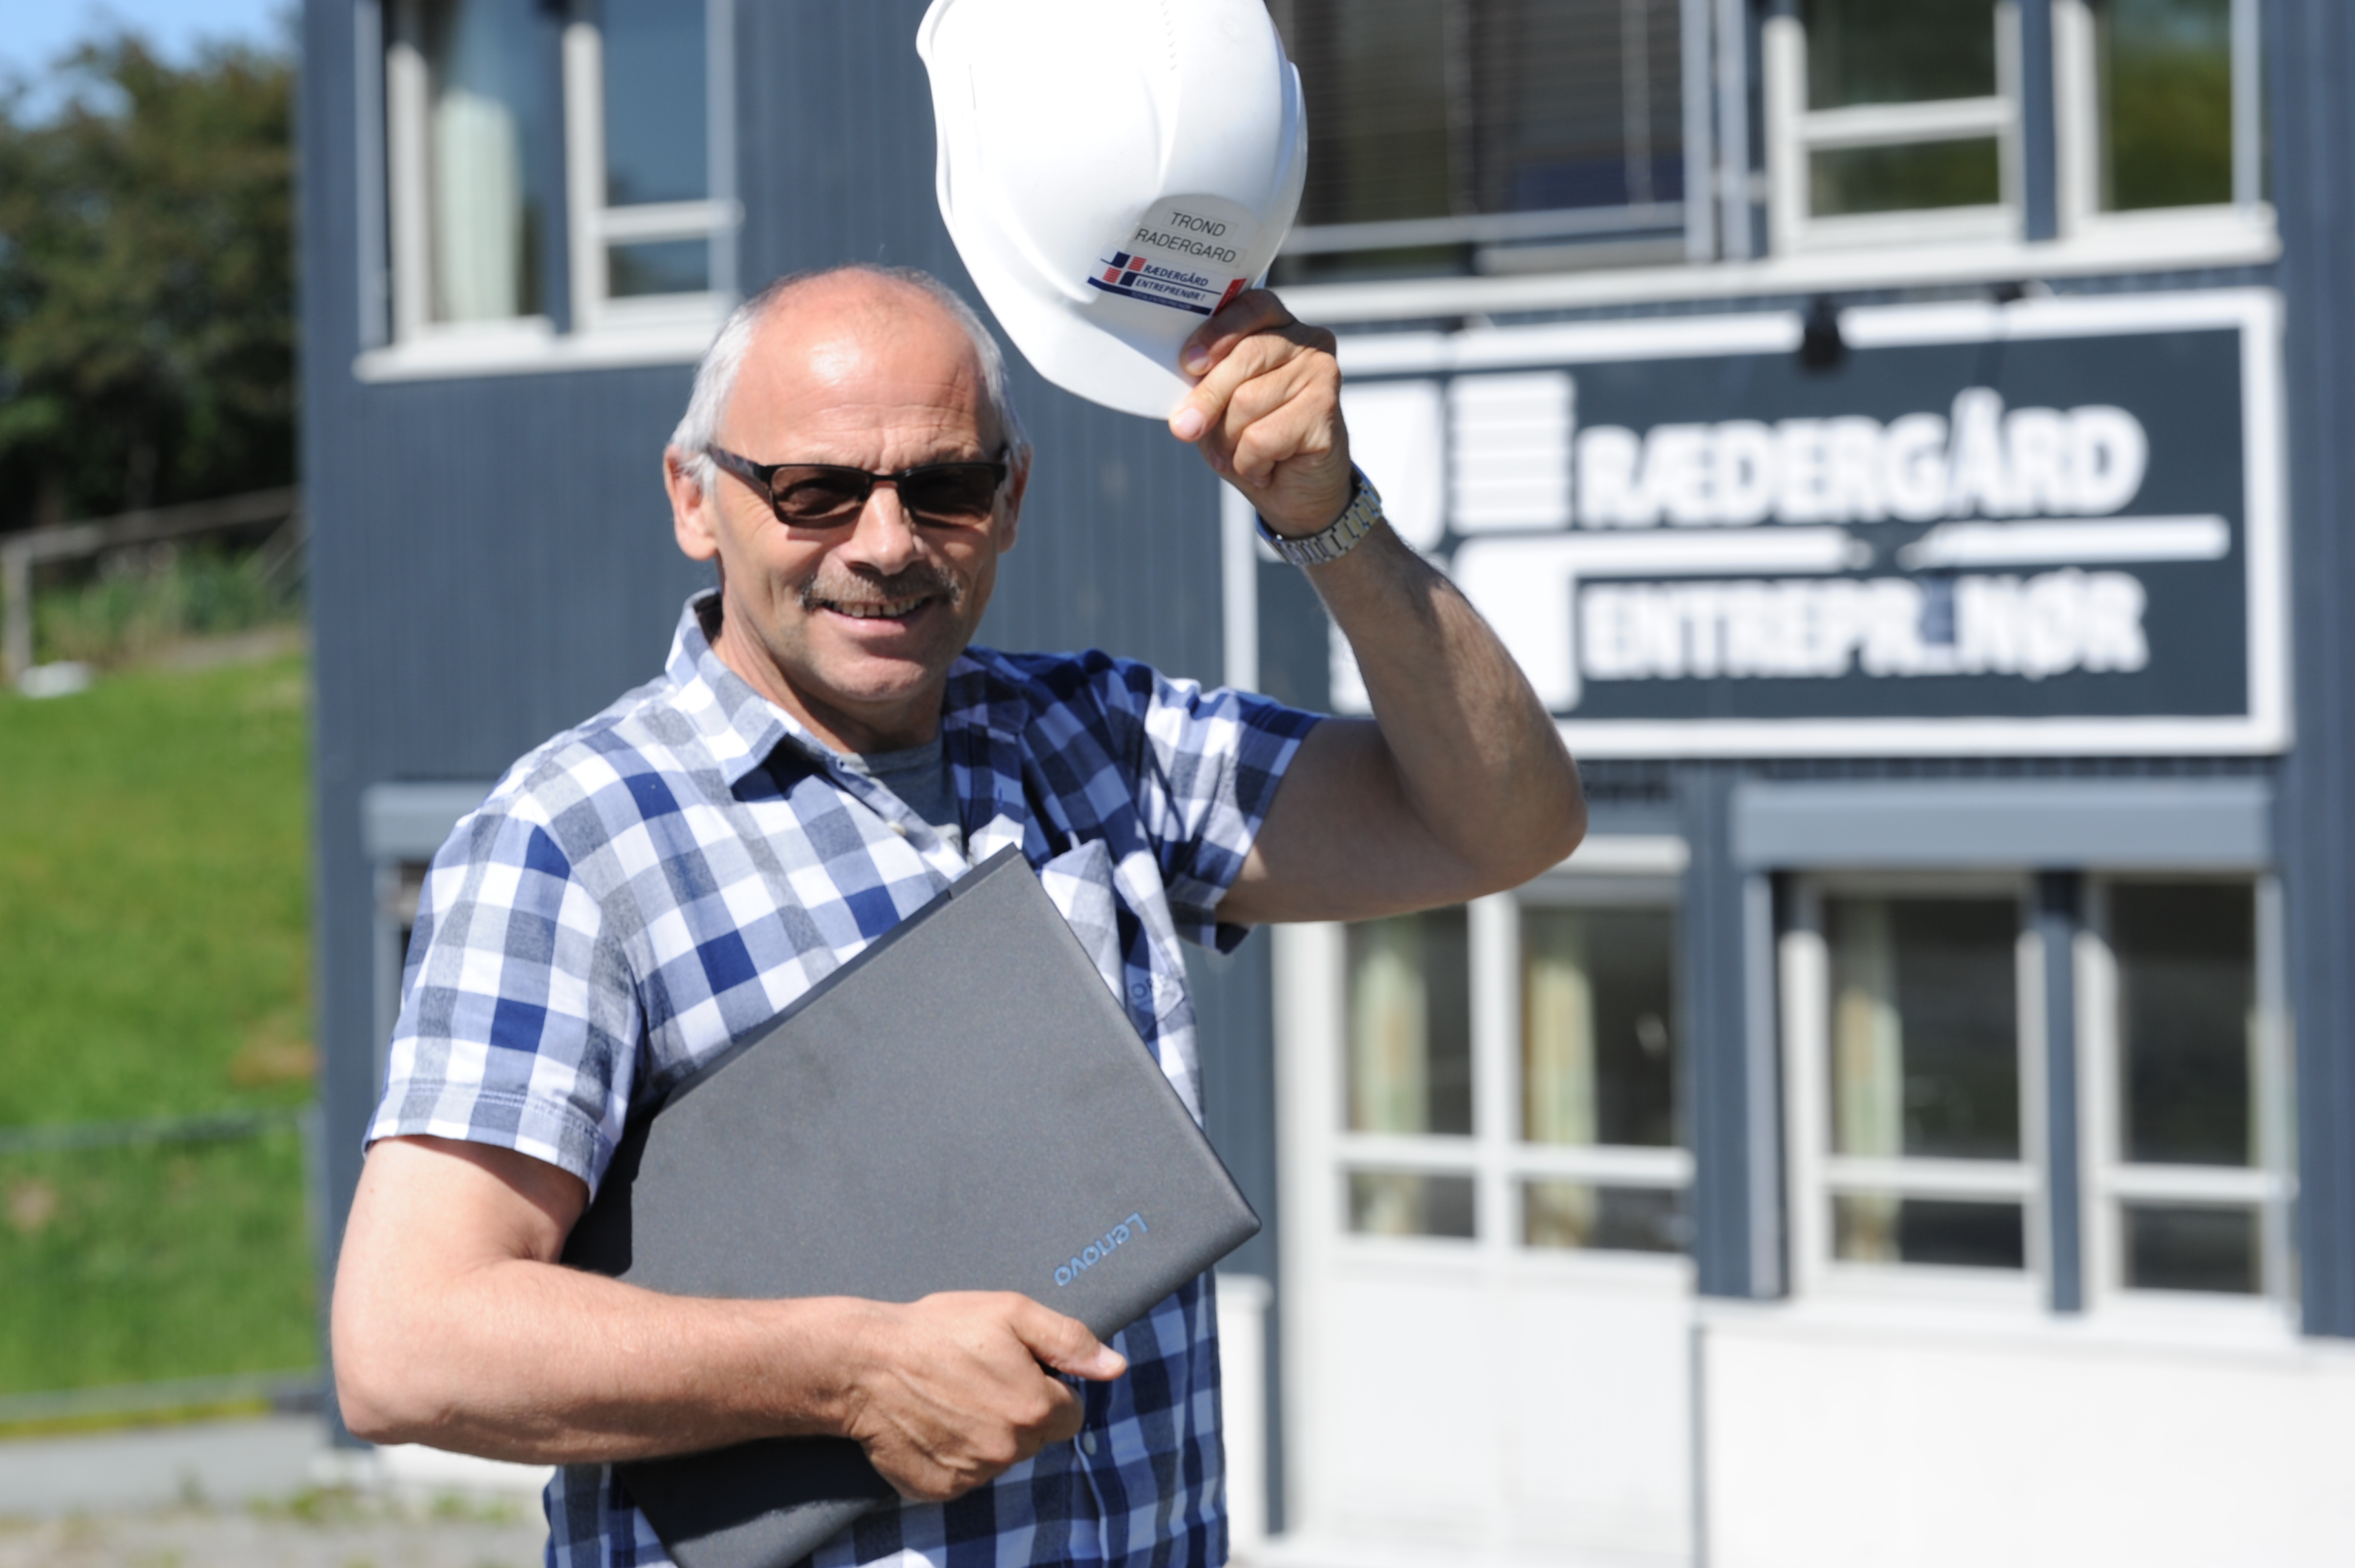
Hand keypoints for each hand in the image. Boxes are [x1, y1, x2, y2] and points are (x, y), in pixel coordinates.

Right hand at [840, 1292, 1126, 1502]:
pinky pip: (965, 1476)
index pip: (1071, 1412)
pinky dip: (956, 1454)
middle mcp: (1010, 1450)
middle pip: (1036, 1437)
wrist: (863, 1363)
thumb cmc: (939, 1330)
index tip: (1016, 1369)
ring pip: (1002, 1457)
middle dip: (1019, 1411)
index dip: (1048, 1387)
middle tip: (979, 1378)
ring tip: (952, 1398)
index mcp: (1036, 1408)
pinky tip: (935, 1424)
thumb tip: (1116, 1368)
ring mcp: (974, 1474)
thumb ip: (1070, 1341)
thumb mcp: (1011, 1312)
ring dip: (988, 1434)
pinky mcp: (941, 1489)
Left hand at [1168, 290, 1352, 539]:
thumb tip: (1185, 412)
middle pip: (1245, 356)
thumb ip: (1204, 390)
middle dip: (1208, 398)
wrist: (1296, 490)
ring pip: (1249, 401)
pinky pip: (1264, 437)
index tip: (1189, 363)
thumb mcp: (1219, 409)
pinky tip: (1264, 468)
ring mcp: (1322, 372)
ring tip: (1238, 455)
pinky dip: (1251, 462)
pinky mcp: (1327, 410)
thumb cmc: (1255, 439)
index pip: (1250, 307)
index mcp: (1277, 326)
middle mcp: (1307, 341)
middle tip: (1185, 428)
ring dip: (1230, 441)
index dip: (1218, 332)